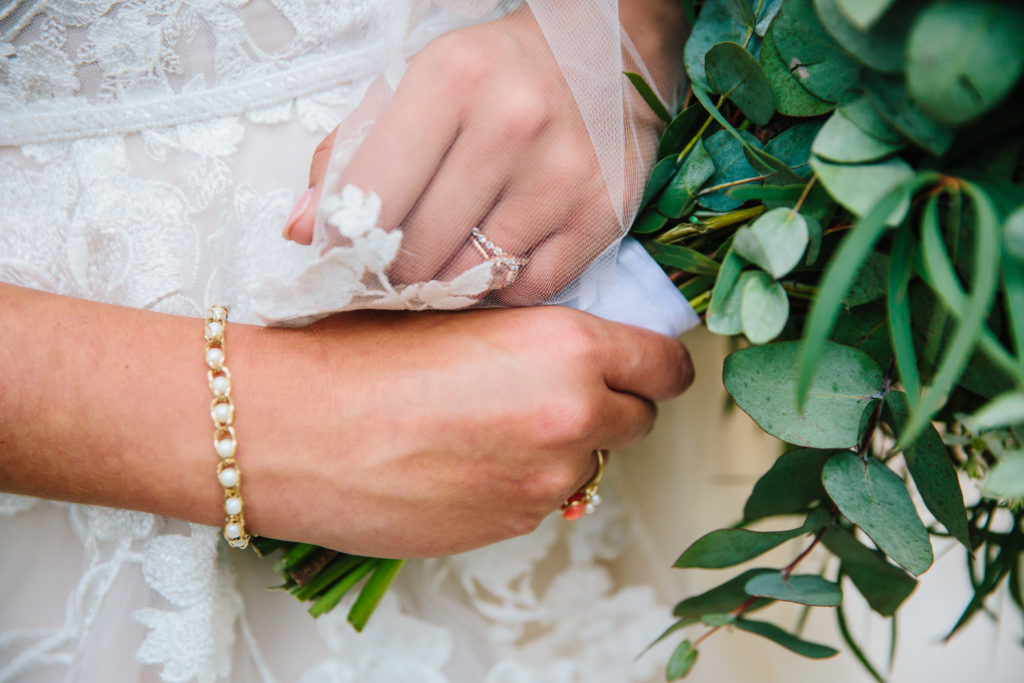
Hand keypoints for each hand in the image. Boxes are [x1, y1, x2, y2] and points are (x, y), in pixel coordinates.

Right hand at [238, 306, 693, 556]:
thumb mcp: (464, 308)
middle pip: (640, 419)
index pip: (665, 366)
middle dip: (611, 405)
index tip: (643, 367)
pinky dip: (520, 481)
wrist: (293, 431)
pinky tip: (462, 460)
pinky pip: (540, 500)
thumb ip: (539, 332)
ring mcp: (543, 483)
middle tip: (559, 390)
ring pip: (589, 464)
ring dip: (562, 447)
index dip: (656, 366)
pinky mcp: (508, 525)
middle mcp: (571, 417)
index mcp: (566, 347)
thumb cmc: (357, 356)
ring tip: (491, 425)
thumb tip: (577, 346)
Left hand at [284, 7, 631, 304]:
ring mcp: (562, 173)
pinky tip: (501, 253)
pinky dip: (504, 285)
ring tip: (448, 254)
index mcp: (449, 80)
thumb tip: (300, 233)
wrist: (604, 53)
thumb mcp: (414, 87)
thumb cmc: (494, 75)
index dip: (348, 245)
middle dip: (397, 272)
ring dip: (450, 281)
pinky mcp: (602, 214)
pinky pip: (528, 289)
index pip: (372, 200)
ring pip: (473, 277)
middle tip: (396, 267)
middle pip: (420, 251)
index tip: (348, 257)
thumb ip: (349, 155)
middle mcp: (511, 124)